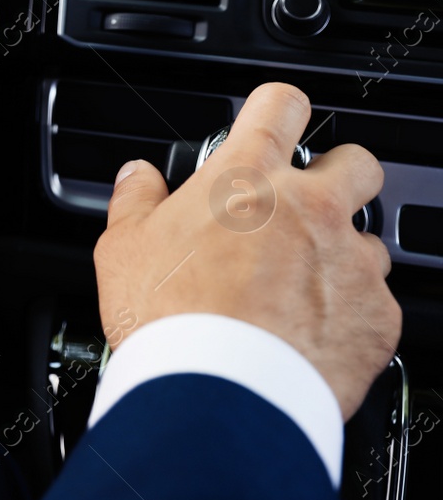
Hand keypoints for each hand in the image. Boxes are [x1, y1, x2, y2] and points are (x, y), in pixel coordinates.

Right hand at [94, 82, 398, 419]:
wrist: (217, 395)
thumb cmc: (167, 319)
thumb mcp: (121, 247)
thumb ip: (135, 199)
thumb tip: (137, 176)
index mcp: (246, 180)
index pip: (281, 105)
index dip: (277, 109)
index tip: (273, 122)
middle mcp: (311, 209)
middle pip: (357, 162)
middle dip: (336, 176)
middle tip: (300, 206)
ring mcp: (351, 262)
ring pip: (368, 239)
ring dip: (339, 253)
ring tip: (296, 288)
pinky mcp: (378, 316)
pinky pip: (375, 302)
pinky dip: (347, 313)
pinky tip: (308, 332)